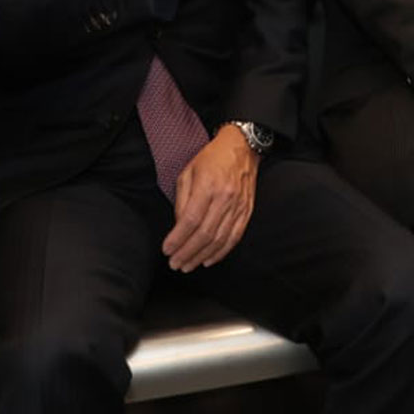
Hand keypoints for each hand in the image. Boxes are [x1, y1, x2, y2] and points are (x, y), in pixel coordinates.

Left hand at [161, 125, 258, 271]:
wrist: (241, 147)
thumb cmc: (212, 158)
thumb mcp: (188, 172)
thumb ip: (182, 200)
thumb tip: (178, 226)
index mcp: (208, 186)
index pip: (190, 220)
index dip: (177, 238)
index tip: (167, 249)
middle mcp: (225, 198)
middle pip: (204, 234)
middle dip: (187, 253)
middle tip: (175, 264)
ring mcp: (238, 206)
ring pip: (219, 239)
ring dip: (201, 256)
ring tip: (188, 265)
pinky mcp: (247, 212)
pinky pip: (234, 237)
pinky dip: (221, 252)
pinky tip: (208, 260)